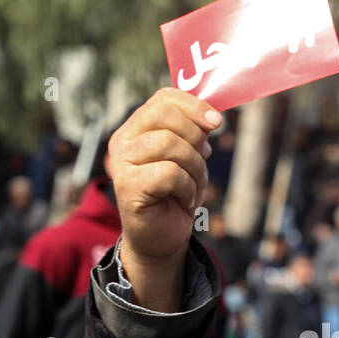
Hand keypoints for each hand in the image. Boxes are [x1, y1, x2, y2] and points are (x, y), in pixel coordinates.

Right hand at [110, 87, 221, 309]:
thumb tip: (213, 116)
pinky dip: (187, 188)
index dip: (193, 105)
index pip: (163, 98)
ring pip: (169, 144)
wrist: (162, 239)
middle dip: (195, 137)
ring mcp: (122, 164)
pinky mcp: (128, 188)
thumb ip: (194, 132)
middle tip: (202, 160)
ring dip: (194, 166)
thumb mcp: (189, 157)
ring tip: (194, 185)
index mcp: (136, 128)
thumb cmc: (176, 195)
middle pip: (165, 116)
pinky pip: (170, 173)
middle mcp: (123, 141)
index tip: (216, 122)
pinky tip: (184, 201)